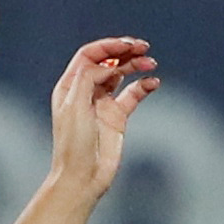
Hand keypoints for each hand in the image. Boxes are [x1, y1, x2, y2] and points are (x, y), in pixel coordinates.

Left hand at [45, 36, 158, 195]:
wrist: (82, 177)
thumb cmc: (72, 144)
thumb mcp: (75, 106)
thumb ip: (88, 79)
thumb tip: (106, 64)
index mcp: (70, 86)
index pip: (90, 56)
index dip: (108, 46)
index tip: (127, 45)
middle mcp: (86, 91)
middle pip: (107, 61)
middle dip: (125, 51)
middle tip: (143, 47)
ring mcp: (102, 103)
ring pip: (122, 75)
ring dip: (136, 65)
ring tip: (150, 63)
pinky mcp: (117, 117)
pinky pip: (133, 94)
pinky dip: (144, 86)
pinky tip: (153, 82)